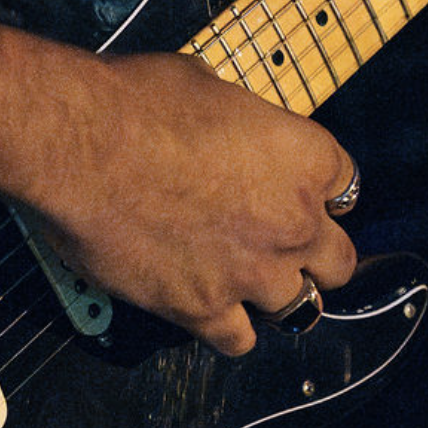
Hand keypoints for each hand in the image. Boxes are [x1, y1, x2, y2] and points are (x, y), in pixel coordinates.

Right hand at [19, 53, 358, 356]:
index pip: (347, 188)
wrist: (81, 146)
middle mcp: (293, 223)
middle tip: (281, 249)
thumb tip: (223, 129)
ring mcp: (253, 273)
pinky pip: (238, 341)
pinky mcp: (203, 309)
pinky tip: (209, 313)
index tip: (300, 197)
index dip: (322, 196)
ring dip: (277, 297)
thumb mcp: (208, 86)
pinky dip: (228, 330)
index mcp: (306, 158)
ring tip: (247, 285)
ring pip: (301, 310)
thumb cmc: (138, 102)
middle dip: (314, 257)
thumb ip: (236, 124)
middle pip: (338, 262)